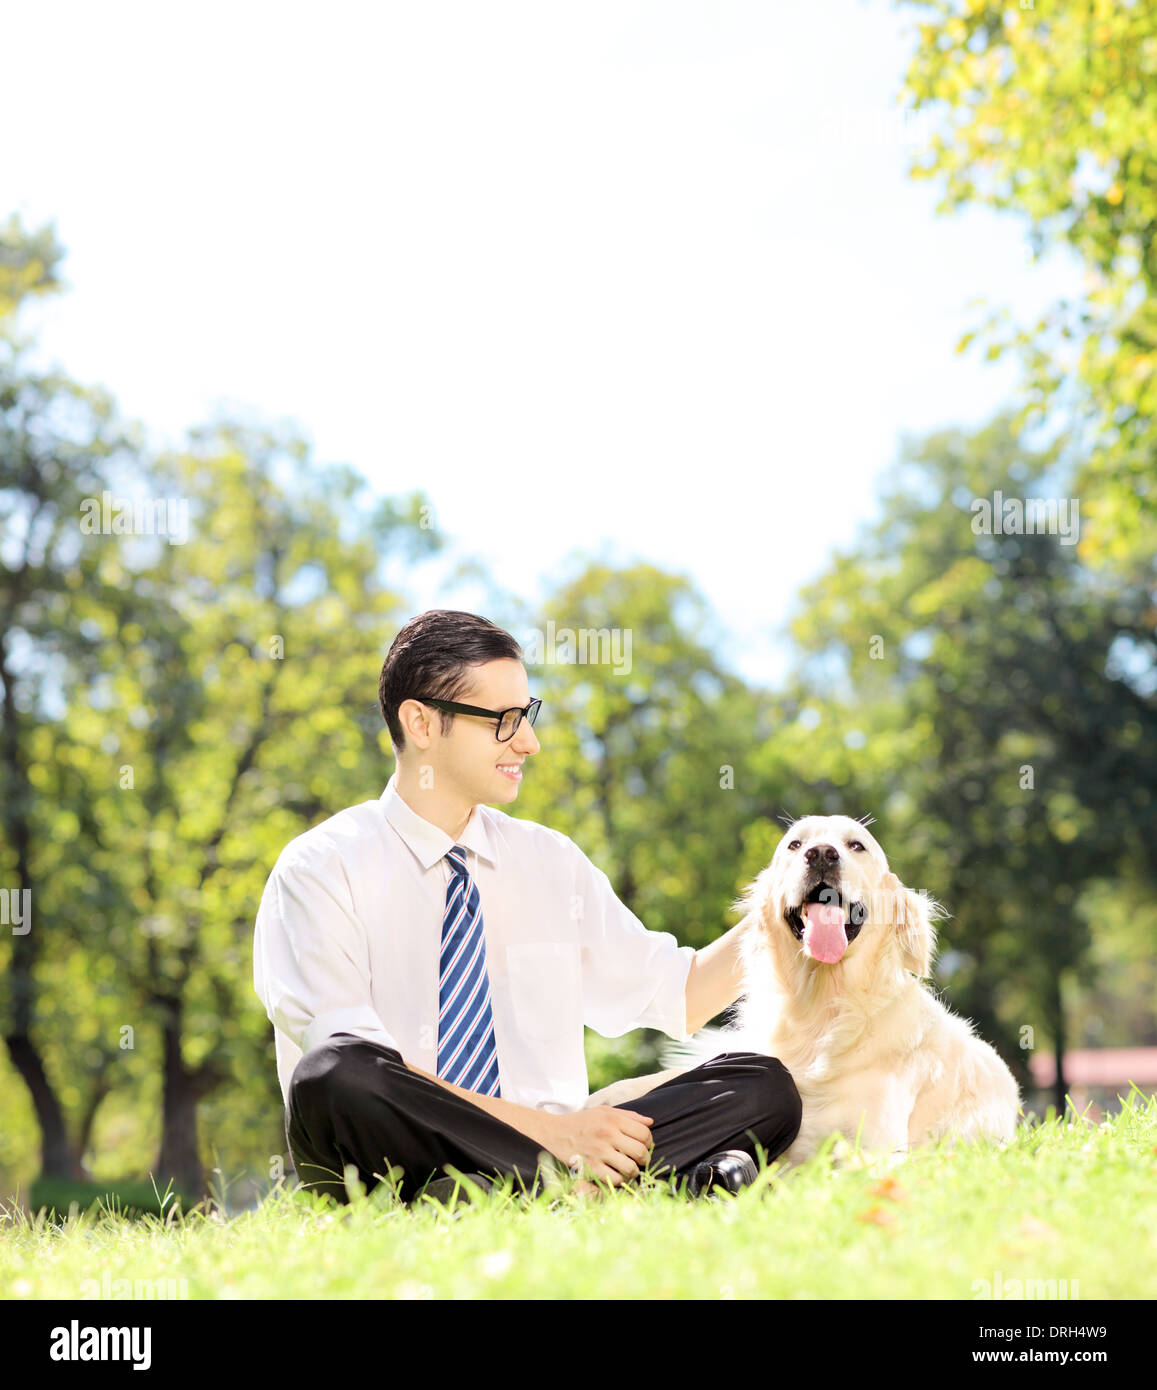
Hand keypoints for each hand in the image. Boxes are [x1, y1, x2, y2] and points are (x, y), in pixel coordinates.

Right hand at [537, 1107, 654, 1186]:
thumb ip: (628, 1115)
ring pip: (630, 1168)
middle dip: (644, 1159)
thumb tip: (650, 1122)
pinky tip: (614, 1174)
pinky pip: (615, 1179)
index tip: (645, 1146)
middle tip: (639, 1160)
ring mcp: (599, 1152)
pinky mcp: (590, 1168)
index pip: (644, 1134)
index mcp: (613, 1119)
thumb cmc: (582, 1122)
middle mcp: (608, 1134)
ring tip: (628, 1169)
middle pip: (641, 1152)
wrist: (553, 1133)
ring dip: (633, 1172)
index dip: (649, 1142)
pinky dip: (618, 1179)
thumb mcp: (604, 1111)